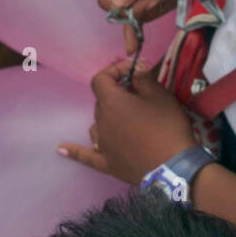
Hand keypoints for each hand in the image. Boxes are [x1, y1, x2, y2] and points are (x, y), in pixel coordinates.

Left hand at [58, 58, 194, 183]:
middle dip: (118, 94)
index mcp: (111, 102)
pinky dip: (74, 151)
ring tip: (127, 119)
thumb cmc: (168, 127)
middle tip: (141, 95)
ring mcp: (101, 144)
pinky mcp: (106, 164)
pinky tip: (61, 149)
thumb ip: (144, 79)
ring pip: (97, 124)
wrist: (174, 167)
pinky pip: (86, 155)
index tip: (133, 71)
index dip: (114, 71)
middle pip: (102, 102)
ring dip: (109, 117)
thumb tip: (135, 69)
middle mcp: (101, 122)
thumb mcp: (161, 96)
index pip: (100, 79)